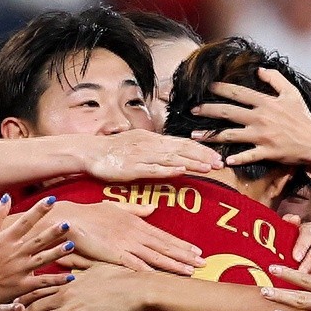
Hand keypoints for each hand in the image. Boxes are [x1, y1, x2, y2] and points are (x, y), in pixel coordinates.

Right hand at [0, 195, 76, 303]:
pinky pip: (43, 282)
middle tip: (67, 224)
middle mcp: (15, 254)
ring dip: (58, 252)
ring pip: (43, 259)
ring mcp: (20, 270)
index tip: (52, 200)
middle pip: (38, 240)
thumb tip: (7, 197)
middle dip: (53, 232)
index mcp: (6, 240)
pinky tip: (70, 276)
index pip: (25, 221)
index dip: (39, 210)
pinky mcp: (23, 285)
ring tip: (71, 245)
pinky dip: (57, 280)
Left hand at [19, 264, 152, 310]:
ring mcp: (71, 308)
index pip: (35, 288)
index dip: (18, 297)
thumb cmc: (121, 275)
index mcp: (66, 281)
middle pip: (31, 305)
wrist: (138, 289)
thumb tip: (65, 249)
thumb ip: (76, 259)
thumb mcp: (96, 263)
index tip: (6, 303)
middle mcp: (64, 293)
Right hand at [59, 200, 204, 274]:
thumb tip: (152, 208)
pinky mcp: (113, 253)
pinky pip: (133, 264)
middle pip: (165, 246)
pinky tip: (160, 277)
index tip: (197, 251)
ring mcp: (125, 243)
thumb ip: (135, 210)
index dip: (182, 244)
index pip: (164, 236)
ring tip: (190, 271)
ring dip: (173, 264)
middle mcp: (135, 233)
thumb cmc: (90, 214)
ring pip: (155, 256)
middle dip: (185, 256)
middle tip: (203, 263)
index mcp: (137, 224)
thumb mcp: (116, 208)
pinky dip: (147, 270)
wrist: (70, 219)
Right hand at [87, 129, 222, 180]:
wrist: (89, 151)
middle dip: (202, 156)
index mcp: (152, 139)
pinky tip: (182, 170)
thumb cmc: (113, 151)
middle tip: (220, 163)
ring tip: (208, 168)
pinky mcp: (132, 168)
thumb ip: (155, 149)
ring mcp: (142, 156)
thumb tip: (172, 154)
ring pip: (172, 159)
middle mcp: (150, 145)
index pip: (181, 143)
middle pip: (182, 150)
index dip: (200, 150)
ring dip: (192, 163)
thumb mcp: (137, 145)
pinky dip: (168, 170)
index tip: (216, 157)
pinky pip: (154, 169)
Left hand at [193, 68, 310, 171]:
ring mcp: (262, 136)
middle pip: (228, 112)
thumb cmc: (303, 117)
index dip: (221, 89)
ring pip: (231, 135)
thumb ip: (275, 79)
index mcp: (266, 102)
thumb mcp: (292, 93)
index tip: (208, 87)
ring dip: (210, 136)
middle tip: (193, 110)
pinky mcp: (267, 152)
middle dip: (208, 110)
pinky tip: (223, 160)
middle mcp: (261, 117)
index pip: (238, 93)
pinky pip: (247, 156)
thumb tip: (259, 69)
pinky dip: (236, 158)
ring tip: (195, 135)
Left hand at [284, 213, 310, 272]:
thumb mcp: (288, 237)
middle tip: (301, 273)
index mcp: (310, 229)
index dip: (302, 245)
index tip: (295, 257)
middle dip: (309, 261)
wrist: (308, 256)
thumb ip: (287, 226)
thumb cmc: (294, 248)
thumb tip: (292, 218)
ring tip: (309, 281)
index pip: (308, 233)